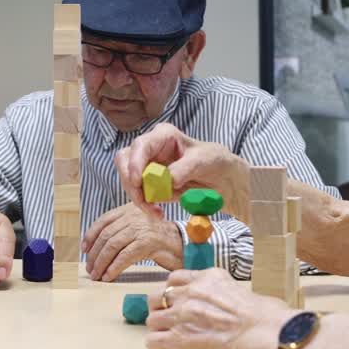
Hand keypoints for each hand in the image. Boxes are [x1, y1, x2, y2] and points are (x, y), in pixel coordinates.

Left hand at [83, 203, 183, 280]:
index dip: (90, 236)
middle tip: (90, 268)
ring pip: (112, 246)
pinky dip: (113, 268)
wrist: (182, 244)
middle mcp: (134, 216)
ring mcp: (141, 229)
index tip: (84, 250)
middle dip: (94, 254)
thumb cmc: (158, 239)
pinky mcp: (148, 243)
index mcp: (129, 210)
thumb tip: (95, 246)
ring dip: (101, 263)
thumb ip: (120, 229)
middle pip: (106, 236)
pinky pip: (124, 256)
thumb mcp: (137, 228)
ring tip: (97, 275)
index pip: (103, 221)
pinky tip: (108, 276)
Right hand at [115, 123, 250, 218]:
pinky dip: (145, 205)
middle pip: (125, 161)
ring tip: (156, 212)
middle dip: (131, 183)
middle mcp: (151, 149)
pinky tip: (158, 213)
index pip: (141, 146)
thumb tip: (168, 180)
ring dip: (138, 198)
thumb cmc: (214, 161)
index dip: (135, 163)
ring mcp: (147, 166)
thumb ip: (185, 168)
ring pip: (128, 180)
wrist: (223, 180)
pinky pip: (138, 194)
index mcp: (163, 135)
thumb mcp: (204, 161)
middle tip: (144, 202)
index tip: (137, 182)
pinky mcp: (149, 184)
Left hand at [146, 268, 291, 348]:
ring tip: (171, 339)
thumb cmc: (265, 317)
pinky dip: (158, 347)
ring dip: (160, 329)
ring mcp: (179, 316)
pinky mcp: (175, 340)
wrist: (262, 336)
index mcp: (206, 278)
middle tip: (171, 321)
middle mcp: (189, 293)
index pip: (175, 279)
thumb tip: (230, 303)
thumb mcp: (242, 291)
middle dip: (162, 309)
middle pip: (157, 297)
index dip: (174, 292)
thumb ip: (225, 291)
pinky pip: (152, 341)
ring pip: (152, 319)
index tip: (179, 301)